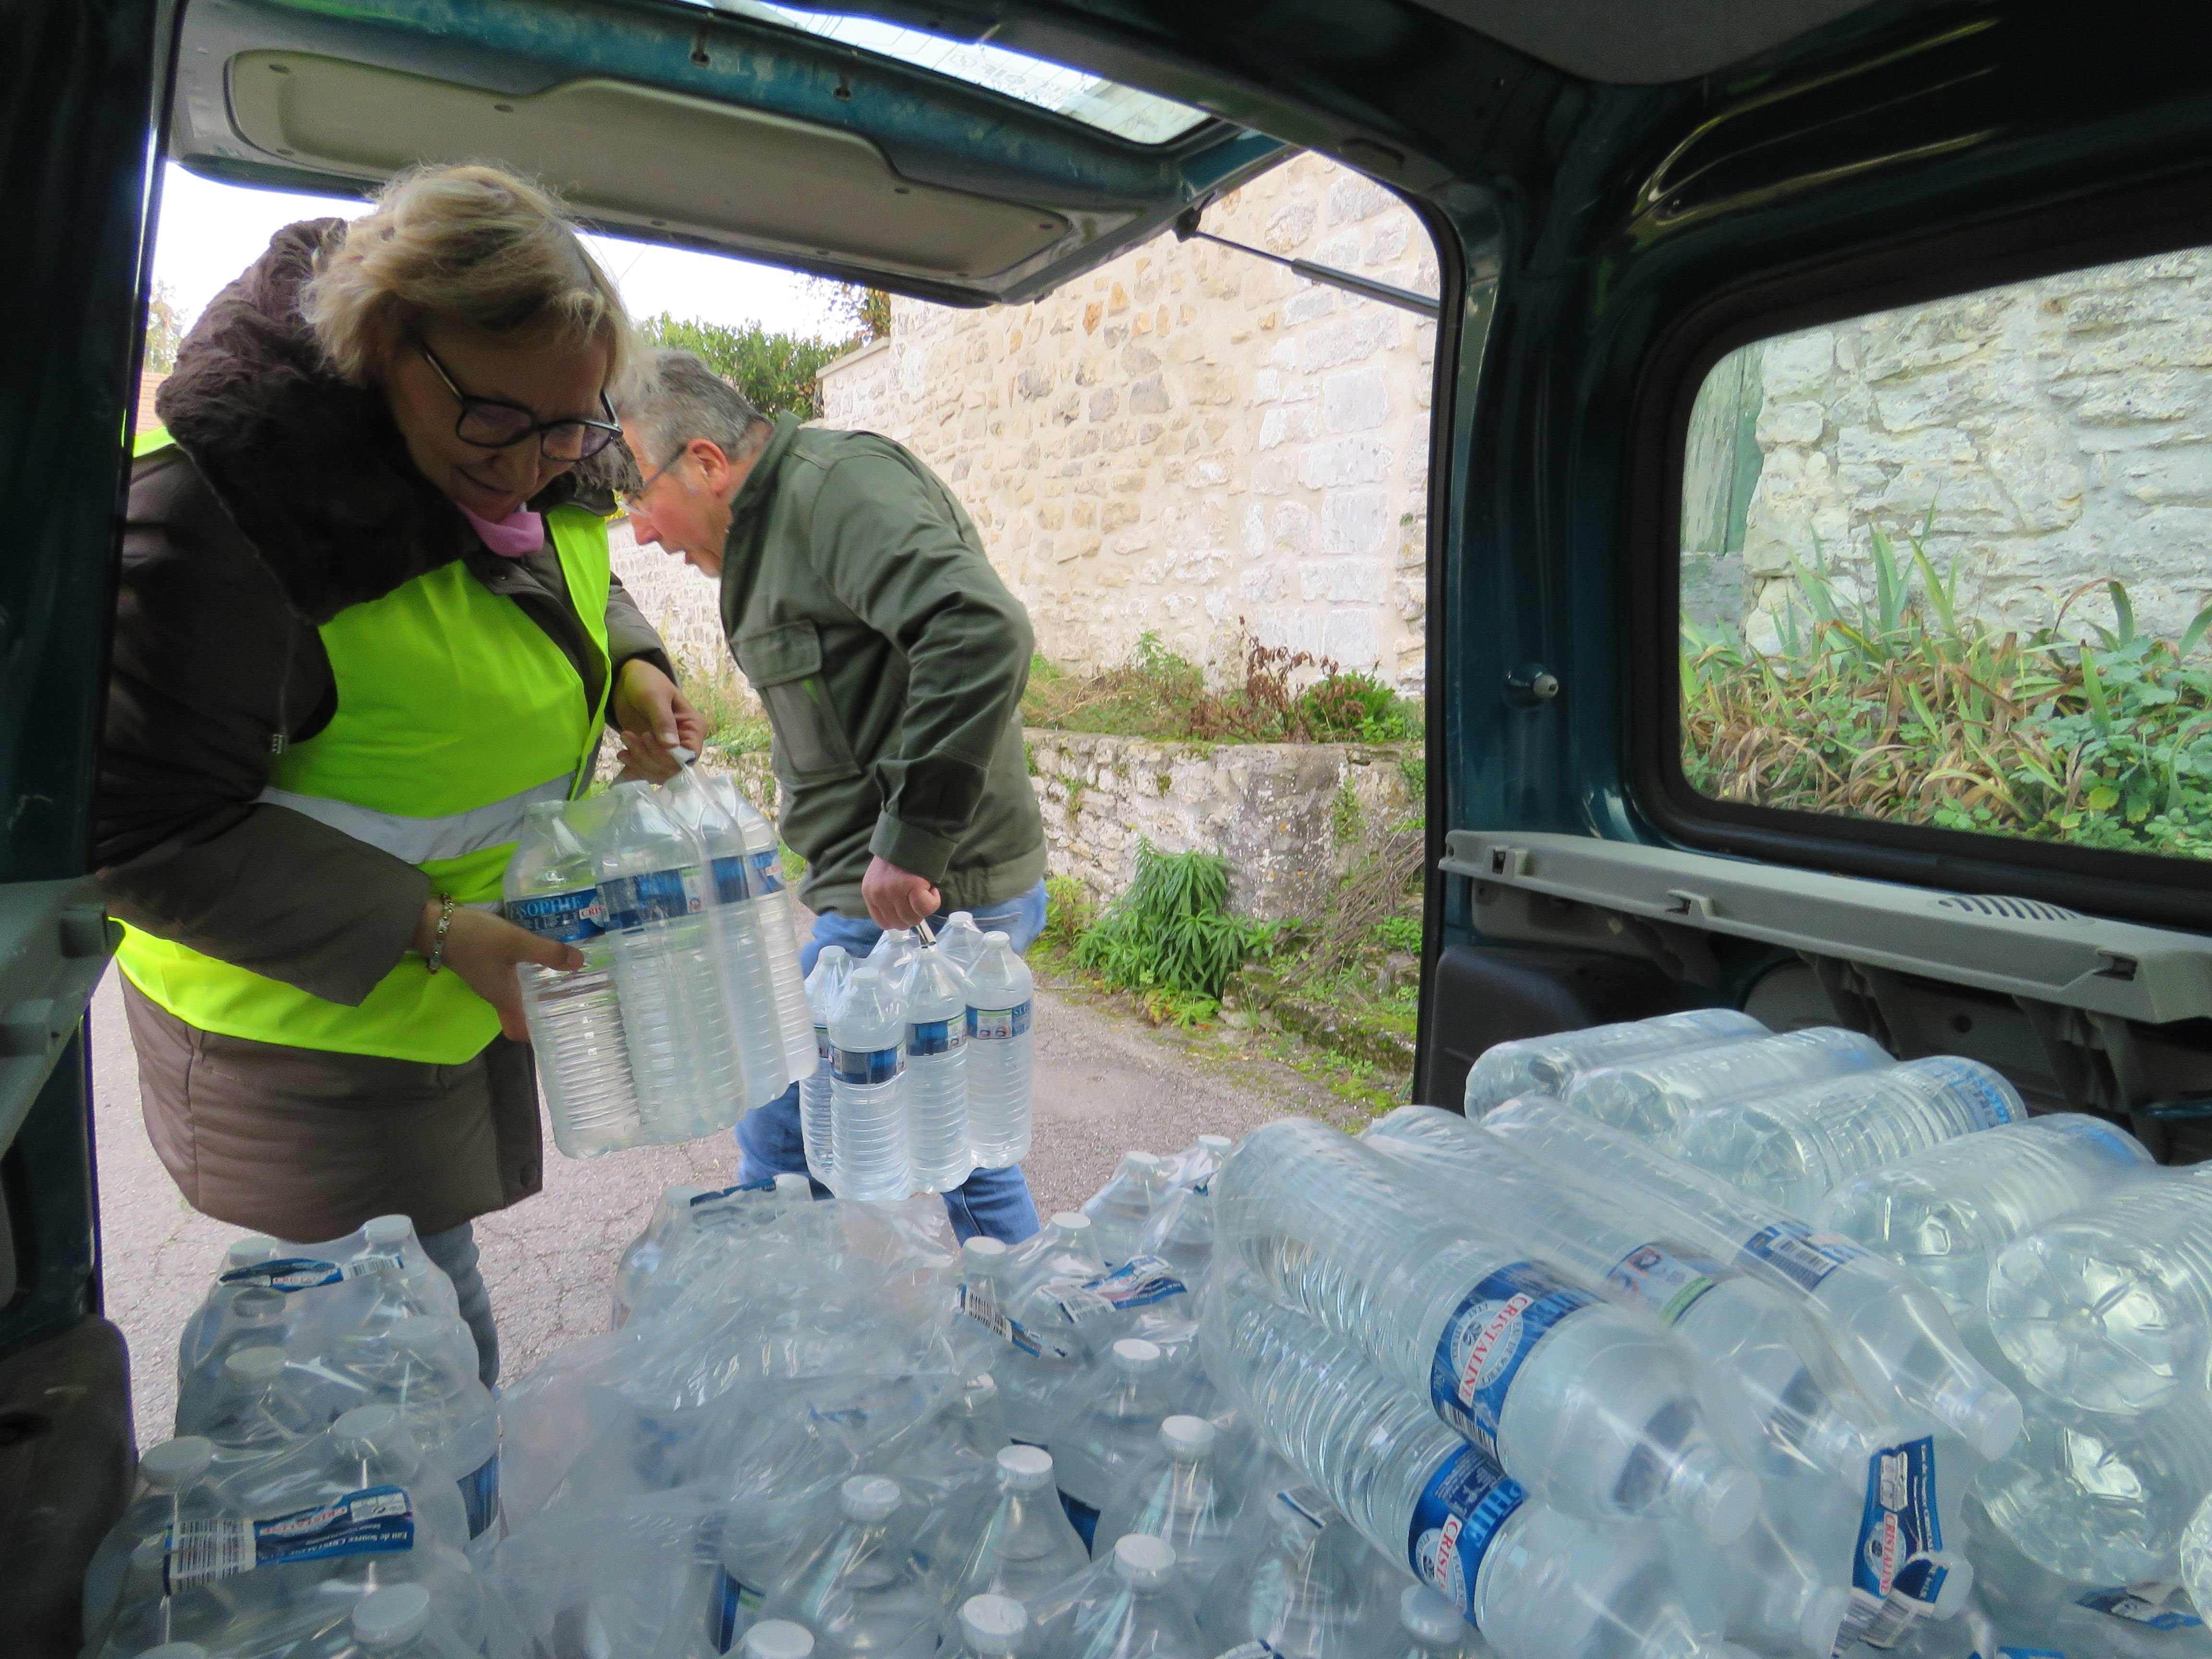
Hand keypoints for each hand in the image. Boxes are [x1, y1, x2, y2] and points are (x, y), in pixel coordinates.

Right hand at [413, 899, 582, 1041]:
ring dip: (537, 988)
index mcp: (503, 998)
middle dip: (544, 1008)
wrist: (434, 924)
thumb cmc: (475, 939)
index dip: (538, 1034)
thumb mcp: (516, 943)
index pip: (519, 1031)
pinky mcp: (484, 964)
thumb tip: (580, 963)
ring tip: (564, 975)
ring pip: (517, 993)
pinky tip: (540, 956)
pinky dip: (526, 972)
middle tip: (573, 996)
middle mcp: (494, 994)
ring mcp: (487, 979)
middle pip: (521, 1012)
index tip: (563, 1025)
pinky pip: (510, 976)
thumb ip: (547, 953)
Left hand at [611, 659, 707, 782]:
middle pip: (673, 767)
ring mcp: (669, 751)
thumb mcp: (654, 697)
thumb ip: (663, 720)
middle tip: (627, 735)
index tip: (646, 738)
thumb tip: (671, 746)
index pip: (689, 755)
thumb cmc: (647, 682)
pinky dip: (633, 768)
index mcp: (694, 728)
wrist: (629, 682)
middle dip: (648, 756)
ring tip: (624, 737)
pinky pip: (648, 772)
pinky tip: (622, 755)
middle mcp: (685, 743)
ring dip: (638, 761)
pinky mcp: (653, 755)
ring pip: (659, 773)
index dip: (668, 756)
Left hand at [862, 855, 941, 930]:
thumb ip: (888, 897)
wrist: (910, 833)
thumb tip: (904, 916)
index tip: (910, 909)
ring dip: (924, 907)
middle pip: (900, 923)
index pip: (883, 922)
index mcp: (869, 893)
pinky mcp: (910, 885)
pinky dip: (933, 901)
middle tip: (920, 898)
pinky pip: (925, 907)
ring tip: (925, 889)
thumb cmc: (900, 856)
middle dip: (914, 915)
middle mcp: (878, 894)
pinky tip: (932, 889)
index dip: (900, 919)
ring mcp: (893, 891)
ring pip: (913, 918)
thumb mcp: (884, 879)